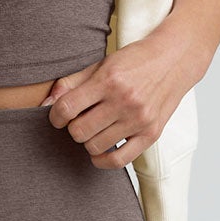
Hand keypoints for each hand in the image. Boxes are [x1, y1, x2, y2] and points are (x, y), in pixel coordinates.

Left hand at [43, 24, 210, 167]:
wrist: (174, 60)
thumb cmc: (134, 62)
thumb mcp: (101, 65)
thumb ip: (71, 83)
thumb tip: (45, 104)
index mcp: (109, 80)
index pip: (67, 108)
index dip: (55, 115)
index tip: (58, 115)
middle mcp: (125, 101)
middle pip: (79, 131)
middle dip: (73, 127)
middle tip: (80, 119)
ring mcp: (139, 119)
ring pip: (95, 146)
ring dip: (88, 141)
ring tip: (95, 129)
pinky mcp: (151, 134)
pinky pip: (119, 161)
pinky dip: (102, 160)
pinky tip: (100, 151)